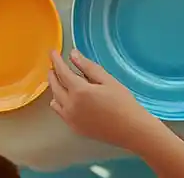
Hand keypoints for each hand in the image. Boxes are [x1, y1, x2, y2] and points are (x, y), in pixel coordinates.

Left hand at [48, 49, 163, 152]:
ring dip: (55, 88)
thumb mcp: (107, 80)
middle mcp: (71, 106)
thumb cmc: (123, 103)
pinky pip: (60, 112)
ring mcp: (71, 119)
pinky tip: (66, 98)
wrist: (131, 130)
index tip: (52, 53)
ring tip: (61, 80)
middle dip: (53, 73)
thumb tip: (72, 54)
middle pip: (55, 86)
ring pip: (55, 99)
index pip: (62, 72)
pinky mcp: (75, 128)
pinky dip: (59, 102)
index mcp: (79, 91)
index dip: (56, 61)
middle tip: (54, 65)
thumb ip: (87, 67)